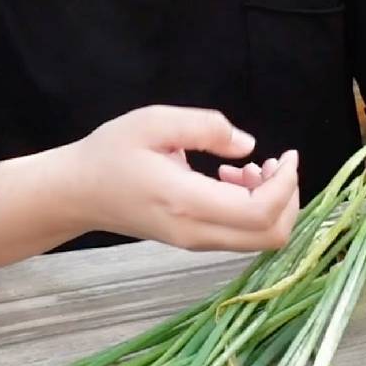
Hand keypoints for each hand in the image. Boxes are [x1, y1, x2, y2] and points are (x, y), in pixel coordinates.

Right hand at [73, 105, 299, 252]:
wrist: (78, 192)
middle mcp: (196, 232)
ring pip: (258, 240)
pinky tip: (231, 178)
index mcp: (187, 202)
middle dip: (287, 197)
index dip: (286, 185)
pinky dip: (253, 208)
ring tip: (249, 166)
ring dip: (270, 202)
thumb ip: (205, 127)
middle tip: (272, 161)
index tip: (286, 154)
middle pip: (270, 237)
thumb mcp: (154, 122)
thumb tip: (247, 144)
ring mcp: (195, 242)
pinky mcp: (193, 241)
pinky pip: (240, 235)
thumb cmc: (111, 152)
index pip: (260, 213)